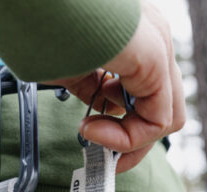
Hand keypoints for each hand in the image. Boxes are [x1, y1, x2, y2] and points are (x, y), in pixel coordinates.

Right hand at [47, 2, 185, 172]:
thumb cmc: (41, 20)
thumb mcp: (70, 64)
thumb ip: (90, 88)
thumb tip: (99, 116)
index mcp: (135, 33)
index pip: (146, 92)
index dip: (123, 124)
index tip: (90, 136)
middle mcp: (153, 35)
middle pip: (160, 106)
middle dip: (131, 140)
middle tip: (102, 156)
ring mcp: (159, 43)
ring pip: (164, 116)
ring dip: (130, 141)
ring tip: (92, 137)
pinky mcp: (156, 56)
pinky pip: (158, 118)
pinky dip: (129, 138)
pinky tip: (92, 130)